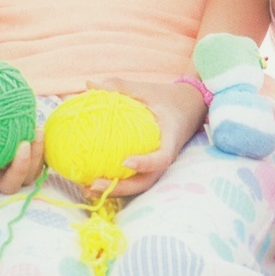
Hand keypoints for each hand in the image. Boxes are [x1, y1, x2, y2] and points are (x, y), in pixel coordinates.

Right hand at [0, 109, 44, 195]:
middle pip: (8, 186)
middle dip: (17, 170)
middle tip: (21, 146)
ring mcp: (13, 171)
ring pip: (28, 177)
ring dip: (34, 159)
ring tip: (35, 134)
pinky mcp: (29, 162)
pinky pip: (39, 162)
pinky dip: (41, 149)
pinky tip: (40, 129)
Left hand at [81, 75, 206, 199]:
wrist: (188, 107)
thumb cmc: (166, 98)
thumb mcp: (147, 90)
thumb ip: (120, 86)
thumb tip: (89, 84)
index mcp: (170, 140)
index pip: (162, 158)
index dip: (146, 163)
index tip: (126, 161)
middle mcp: (164, 158)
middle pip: (145, 181)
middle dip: (121, 189)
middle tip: (94, 184)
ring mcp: (156, 166)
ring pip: (137, 184)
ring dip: (113, 191)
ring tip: (86, 188)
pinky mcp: (148, 167)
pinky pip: (132, 178)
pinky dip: (114, 181)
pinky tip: (89, 179)